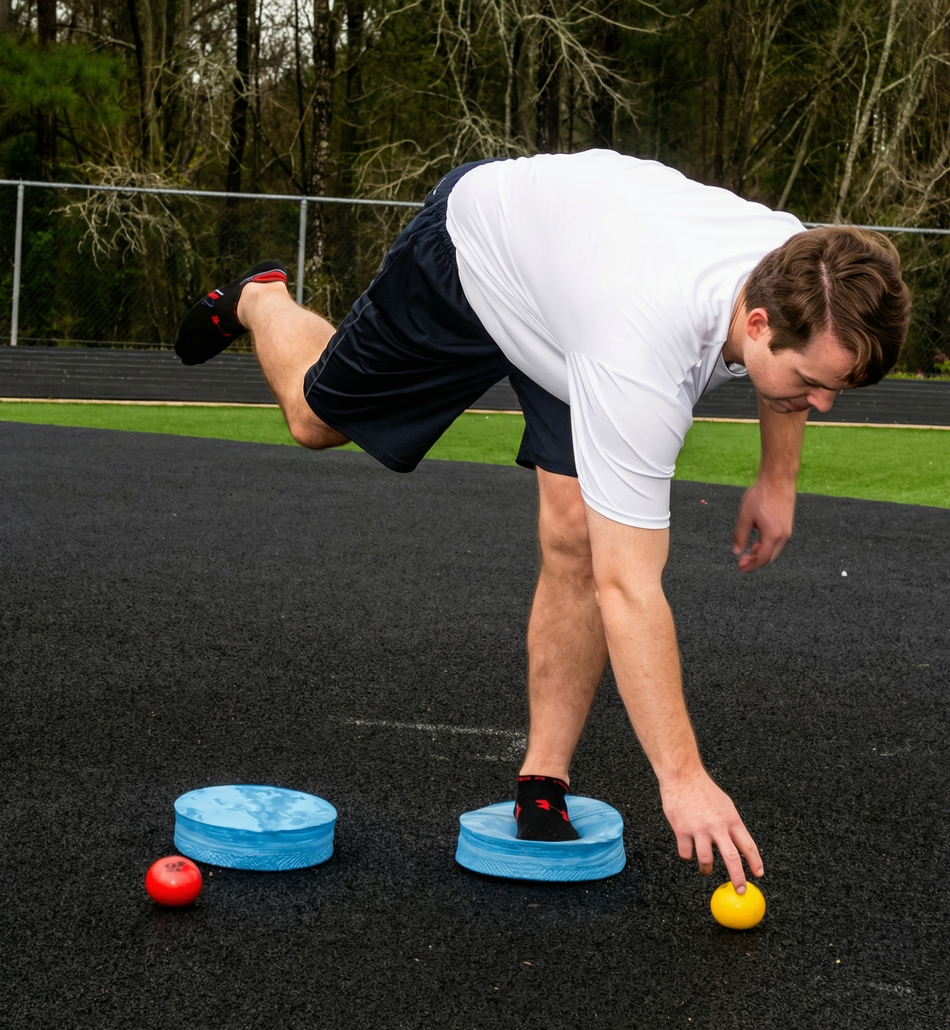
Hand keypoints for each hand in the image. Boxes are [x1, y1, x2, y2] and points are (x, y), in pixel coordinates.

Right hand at [661, 768, 763, 892]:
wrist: (682, 775)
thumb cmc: (703, 789)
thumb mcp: (725, 805)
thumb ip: (730, 825)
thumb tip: (738, 846)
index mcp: (731, 819)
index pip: (748, 845)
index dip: (755, 862)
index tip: (758, 874)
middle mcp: (718, 826)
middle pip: (732, 858)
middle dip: (738, 878)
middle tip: (740, 891)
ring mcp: (699, 829)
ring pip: (706, 860)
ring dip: (706, 869)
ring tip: (706, 869)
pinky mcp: (681, 830)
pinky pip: (686, 853)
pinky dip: (687, 855)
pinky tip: (687, 849)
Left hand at [732, 475, 795, 572]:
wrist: (778, 480)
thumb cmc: (761, 496)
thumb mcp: (745, 516)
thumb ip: (740, 536)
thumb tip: (736, 551)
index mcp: (773, 535)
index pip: (762, 559)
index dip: (751, 566)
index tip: (740, 568)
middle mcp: (783, 535)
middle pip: (770, 557)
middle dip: (756, 562)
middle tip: (742, 562)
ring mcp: (787, 530)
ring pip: (774, 549)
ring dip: (761, 553)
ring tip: (748, 551)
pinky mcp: (787, 524)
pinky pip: (777, 541)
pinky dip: (767, 545)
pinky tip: (757, 540)